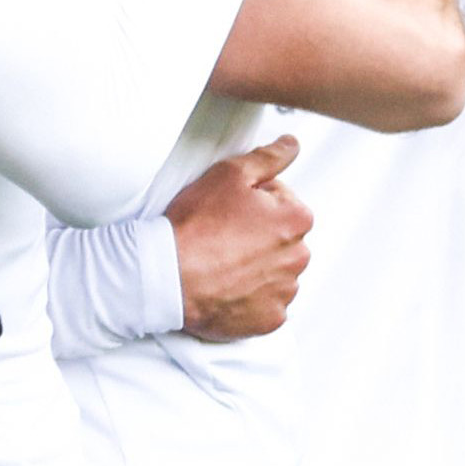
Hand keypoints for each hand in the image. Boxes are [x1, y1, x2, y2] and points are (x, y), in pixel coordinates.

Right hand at [167, 137, 309, 341]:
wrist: (166, 276)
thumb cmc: (195, 226)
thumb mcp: (229, 174)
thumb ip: (268, 157)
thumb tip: (291, 145)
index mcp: (296, 219)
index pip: (283, 203)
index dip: (252, 203)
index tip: (229, 210)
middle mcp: (298, 256)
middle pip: (282, 240)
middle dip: (258, 237)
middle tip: (222, 237)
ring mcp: (284, 291)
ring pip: (275, 273)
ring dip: (255, 268)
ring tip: (221, 263)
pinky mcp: (269, 319)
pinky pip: (265, 305)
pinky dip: (249, 298)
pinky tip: (225, 287)